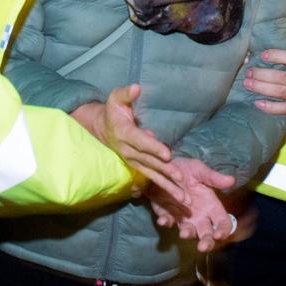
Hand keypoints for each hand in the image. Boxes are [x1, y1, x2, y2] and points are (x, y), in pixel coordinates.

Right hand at [72, 85, 184, 202]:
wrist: (102, 128)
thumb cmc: (113, 110)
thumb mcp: (116, 98)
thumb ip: (126, 94)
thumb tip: (136, 88)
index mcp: (125, 133)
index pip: (141, 142)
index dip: (154, 148)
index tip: (167, 154)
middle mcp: (129, 151)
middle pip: (149, 162)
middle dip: (165, 171)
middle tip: (181, 179)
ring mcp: (133, 161)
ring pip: (152, 175)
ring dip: (168, 186)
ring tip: (183, 198)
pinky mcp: (137, 166)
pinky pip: (152, 179)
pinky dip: (165, 188)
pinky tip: (178, 197)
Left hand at [147, 157, 235, 251]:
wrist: (164, 166)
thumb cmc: (185, 169)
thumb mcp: (199, 170)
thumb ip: (213, 178)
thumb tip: (232, 180)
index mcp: (211, 204)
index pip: (222, 222)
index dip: (223, 230)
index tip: (219, 235)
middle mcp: (199, 215)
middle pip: (207, 234)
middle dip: (207, 242)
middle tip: (203, 247)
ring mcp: (183, 217)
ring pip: (189, 232)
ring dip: (187, 234)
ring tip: (184, 233)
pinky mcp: (167, 215)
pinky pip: (168, 221)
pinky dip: (166, 221)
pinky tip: (163, 220)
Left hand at [244, 49, 285, 121]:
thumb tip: (262, 57)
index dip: (276, 55)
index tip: (263, 55)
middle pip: (279, 76)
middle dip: (261, 74)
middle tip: (249, 72)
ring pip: (277, 91)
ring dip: (260, 87)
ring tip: (247, 84)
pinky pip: (280, 108)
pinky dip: (268, 106)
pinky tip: (257, 103)